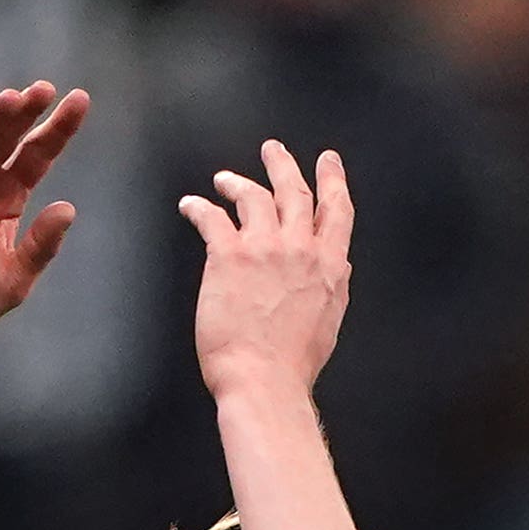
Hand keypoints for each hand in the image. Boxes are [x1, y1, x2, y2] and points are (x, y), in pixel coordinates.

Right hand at [0, 84, 89, 363]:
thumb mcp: (11, 281)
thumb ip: (40, 246)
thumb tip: (70, 208)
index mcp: (5, 204)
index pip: (35, 157)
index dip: (56, 130)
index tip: (79, 100)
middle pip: (5, 140)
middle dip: (25, 115)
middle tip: (47, 90)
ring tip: (16, 99)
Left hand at [182, 141, 353, 403]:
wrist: (264, 379)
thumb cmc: (294, 364)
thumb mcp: (328, 320)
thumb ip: (328, 286)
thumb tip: (328, 269)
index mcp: (329, 266)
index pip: (337, 211)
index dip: (333, 181)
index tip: (328, 162)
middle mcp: (300, 248)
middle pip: (294, 192)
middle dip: (283, 166)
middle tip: (273, 150)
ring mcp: (264, 247)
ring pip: (253, 196)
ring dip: (237, 182)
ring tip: (224, 180)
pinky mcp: (228, 254)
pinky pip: (211, 216)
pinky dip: (198, 206)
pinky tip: (190, 205)